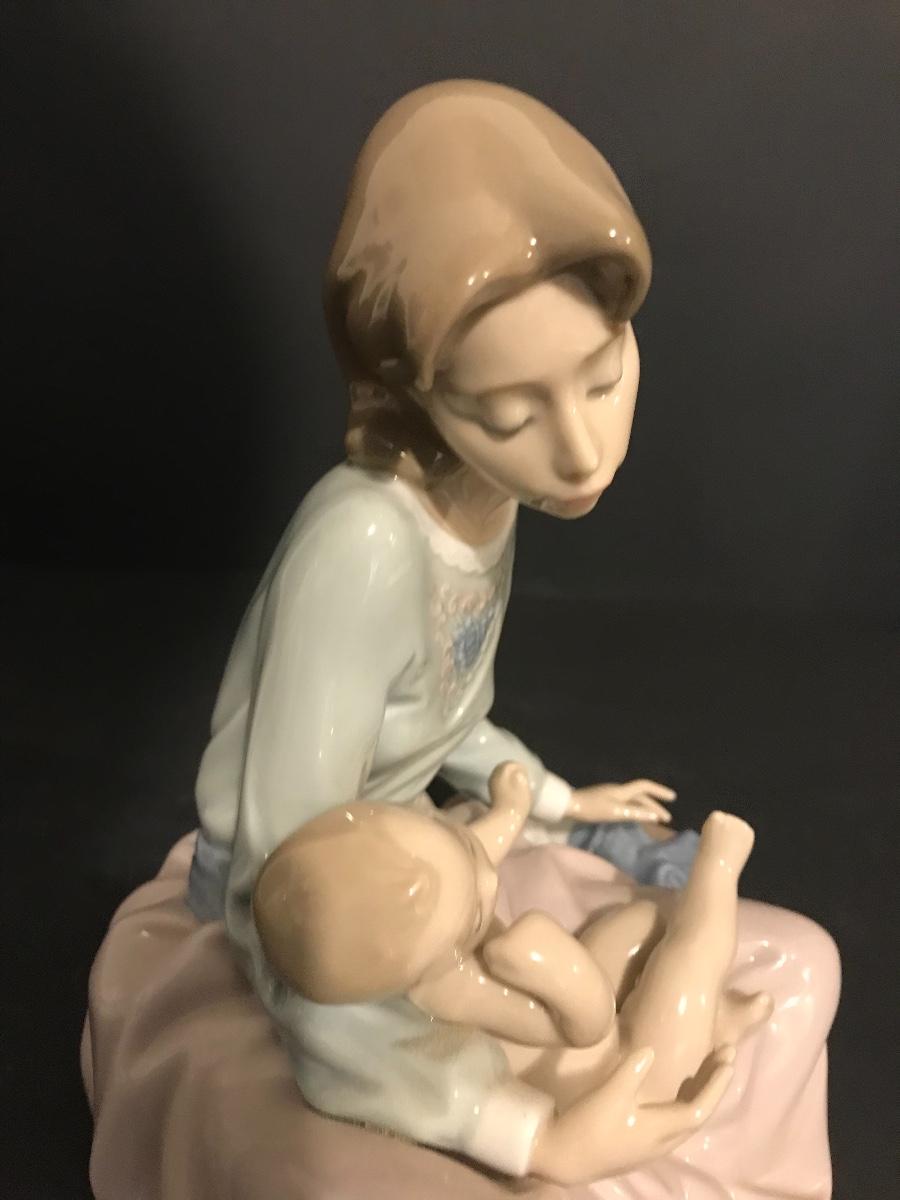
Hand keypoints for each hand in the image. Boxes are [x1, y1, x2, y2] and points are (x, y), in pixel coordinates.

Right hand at [529, 1043, 735, 1183]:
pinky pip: (673, 1123)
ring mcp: (651, 1146)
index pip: (699, 1109)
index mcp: (659, 1130)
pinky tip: (676, 1091)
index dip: (716, 1086)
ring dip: (700, 1093)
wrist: (562, 1157)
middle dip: (714, 1085)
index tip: (728, 1061)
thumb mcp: (608, 1095)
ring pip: (686, 1120)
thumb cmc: (588, 1126)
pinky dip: (683, 1102)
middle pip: (698, 1115)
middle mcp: (662, 1142)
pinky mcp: (640, 1144)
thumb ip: (631, 1072)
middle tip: (725, 1056)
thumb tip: (651, 1050)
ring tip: (707, 1069)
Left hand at [568, 779, 675, 823]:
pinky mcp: (605, 801)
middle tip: (666, 818)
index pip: (645, 786)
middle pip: (641, 795)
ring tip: (655, 818)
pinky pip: (627, 804)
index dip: (659, 791)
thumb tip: (655, 815)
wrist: (569, 804)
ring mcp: (611, 795)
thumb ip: (635, 813)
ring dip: (646, 808)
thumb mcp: (615, 812)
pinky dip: (636, 810)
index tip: (673, 798)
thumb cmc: (592, 808)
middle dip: (655, 805)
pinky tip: (635, 817)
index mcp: (622, 790)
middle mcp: (619, 790)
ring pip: (634, 800)